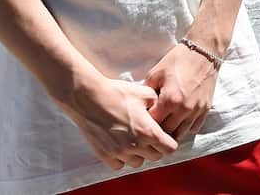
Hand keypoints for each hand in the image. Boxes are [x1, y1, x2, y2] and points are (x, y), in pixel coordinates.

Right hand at [61, 74, 177, 170]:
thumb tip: (161, 110)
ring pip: (138, 162)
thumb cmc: (117, 94)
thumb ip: (158, 104)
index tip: (166, 136)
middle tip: (150, 135)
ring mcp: (118, 152)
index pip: (169, 148)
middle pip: (155, 156)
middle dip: (156, 147)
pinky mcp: (104, 154)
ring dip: (140, 154)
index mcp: (147, 131)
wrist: (89, 98)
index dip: (170, 141)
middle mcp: (134, 146)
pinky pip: (119, 165)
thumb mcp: (145, 93)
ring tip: (135, 140)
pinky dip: (122, 158)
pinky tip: (121, 145)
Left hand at [144, 42, 219, 141]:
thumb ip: (147, 92)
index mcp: (169, 100)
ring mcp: (197, 110)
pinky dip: (185, 127)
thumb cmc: (178, 60)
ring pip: (181, 134)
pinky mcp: (206, 109)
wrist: (204, 51)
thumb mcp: (155, 73)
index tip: (142, 120)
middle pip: (166, 133)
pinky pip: (194, 128)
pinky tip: (180, 120)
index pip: (153, 124)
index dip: (146, 123)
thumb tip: (142, 106)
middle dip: (158, 131)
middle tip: (152, 126)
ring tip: (164, 126)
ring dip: (171, 132)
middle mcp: (184, 109)